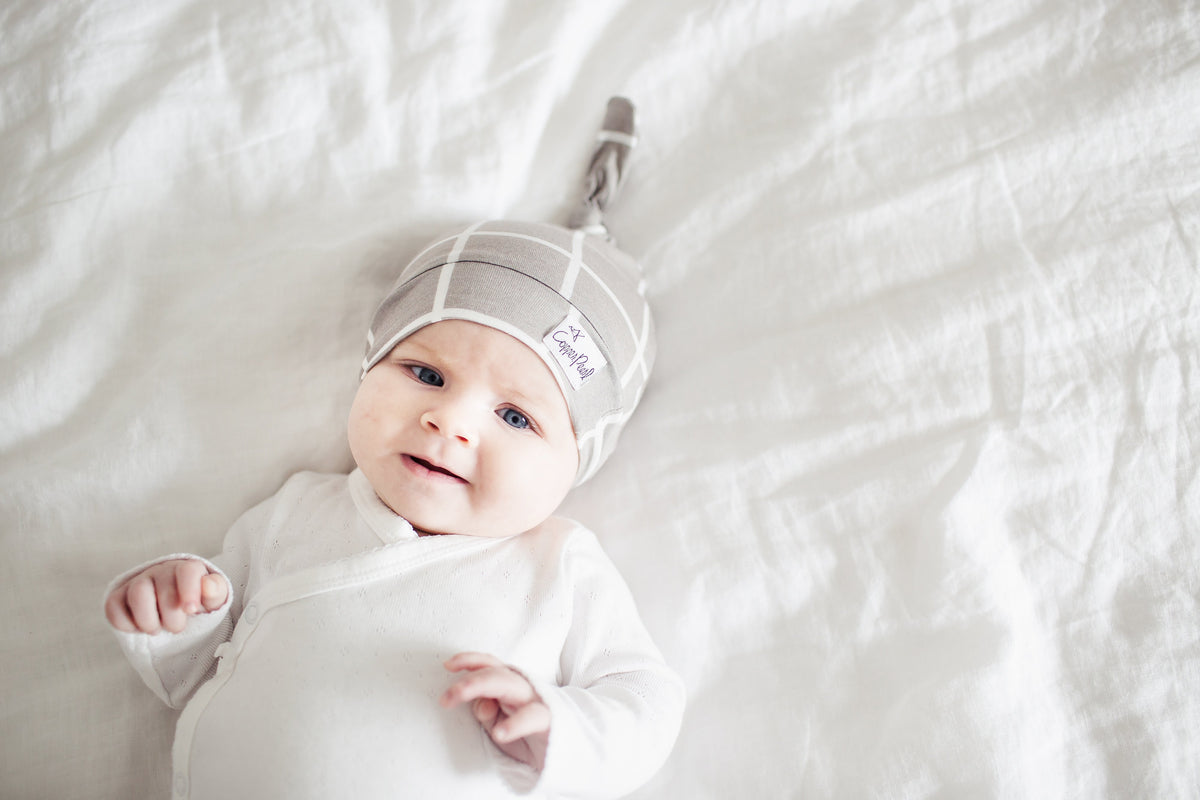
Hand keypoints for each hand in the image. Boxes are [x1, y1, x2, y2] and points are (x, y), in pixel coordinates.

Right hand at [104, 559, 227, 633]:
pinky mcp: (118, 596)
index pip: (187, 571)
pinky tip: (138, 628)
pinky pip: (113, 607)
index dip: (189, 591)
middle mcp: (160, 571)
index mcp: (186, 569)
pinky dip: (125, 624)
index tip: (190, 610)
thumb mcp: (212, 599)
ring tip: (157, 630)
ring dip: (148, 620)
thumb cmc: (197, 601)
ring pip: (137, 595)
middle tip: (177, 627)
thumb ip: (215, 591)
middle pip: (161, 589)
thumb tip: (209, 585)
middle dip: (171, 617)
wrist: (174, 606)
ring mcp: (137, 582)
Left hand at [441, 652, 550, 769]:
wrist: (562, 752)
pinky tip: (500, 733)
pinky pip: (532, 717)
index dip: (469, 660)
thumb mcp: (498, 724)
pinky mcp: (548, 721)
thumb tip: (480, 704)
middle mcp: (521, 688)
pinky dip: (515, 723)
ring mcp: (536, 701)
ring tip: (466, 702)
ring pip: (510, 686)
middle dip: (470, 682)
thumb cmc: (526, 735)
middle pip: (495, 674)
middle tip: (447, 698)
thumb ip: (486, 712)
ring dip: (485, 689)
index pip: (488, 665)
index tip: (448, 665)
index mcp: (508, 685)